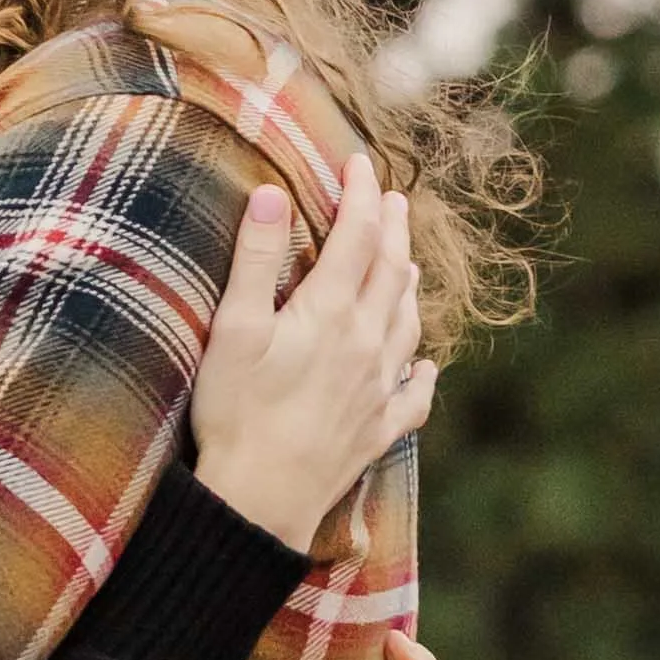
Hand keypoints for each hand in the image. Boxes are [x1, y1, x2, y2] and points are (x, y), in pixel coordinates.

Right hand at [189, 154, 435, 550]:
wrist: (261, 498)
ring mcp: (379, 388)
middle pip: (391, 271)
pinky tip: (426, 367)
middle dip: (392, 228)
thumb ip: (254, 259)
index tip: (358, 161)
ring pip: (409, 323)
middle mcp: (367, 343)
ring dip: (409, 286)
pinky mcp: (378, 430)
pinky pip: (414, 396)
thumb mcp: (233, 328)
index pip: (355, 235)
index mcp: (330, 312)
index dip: (359, 193)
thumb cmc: (236, 413)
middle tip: (393, 198)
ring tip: (408, 264)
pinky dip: (423, 374)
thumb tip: (270, 194)